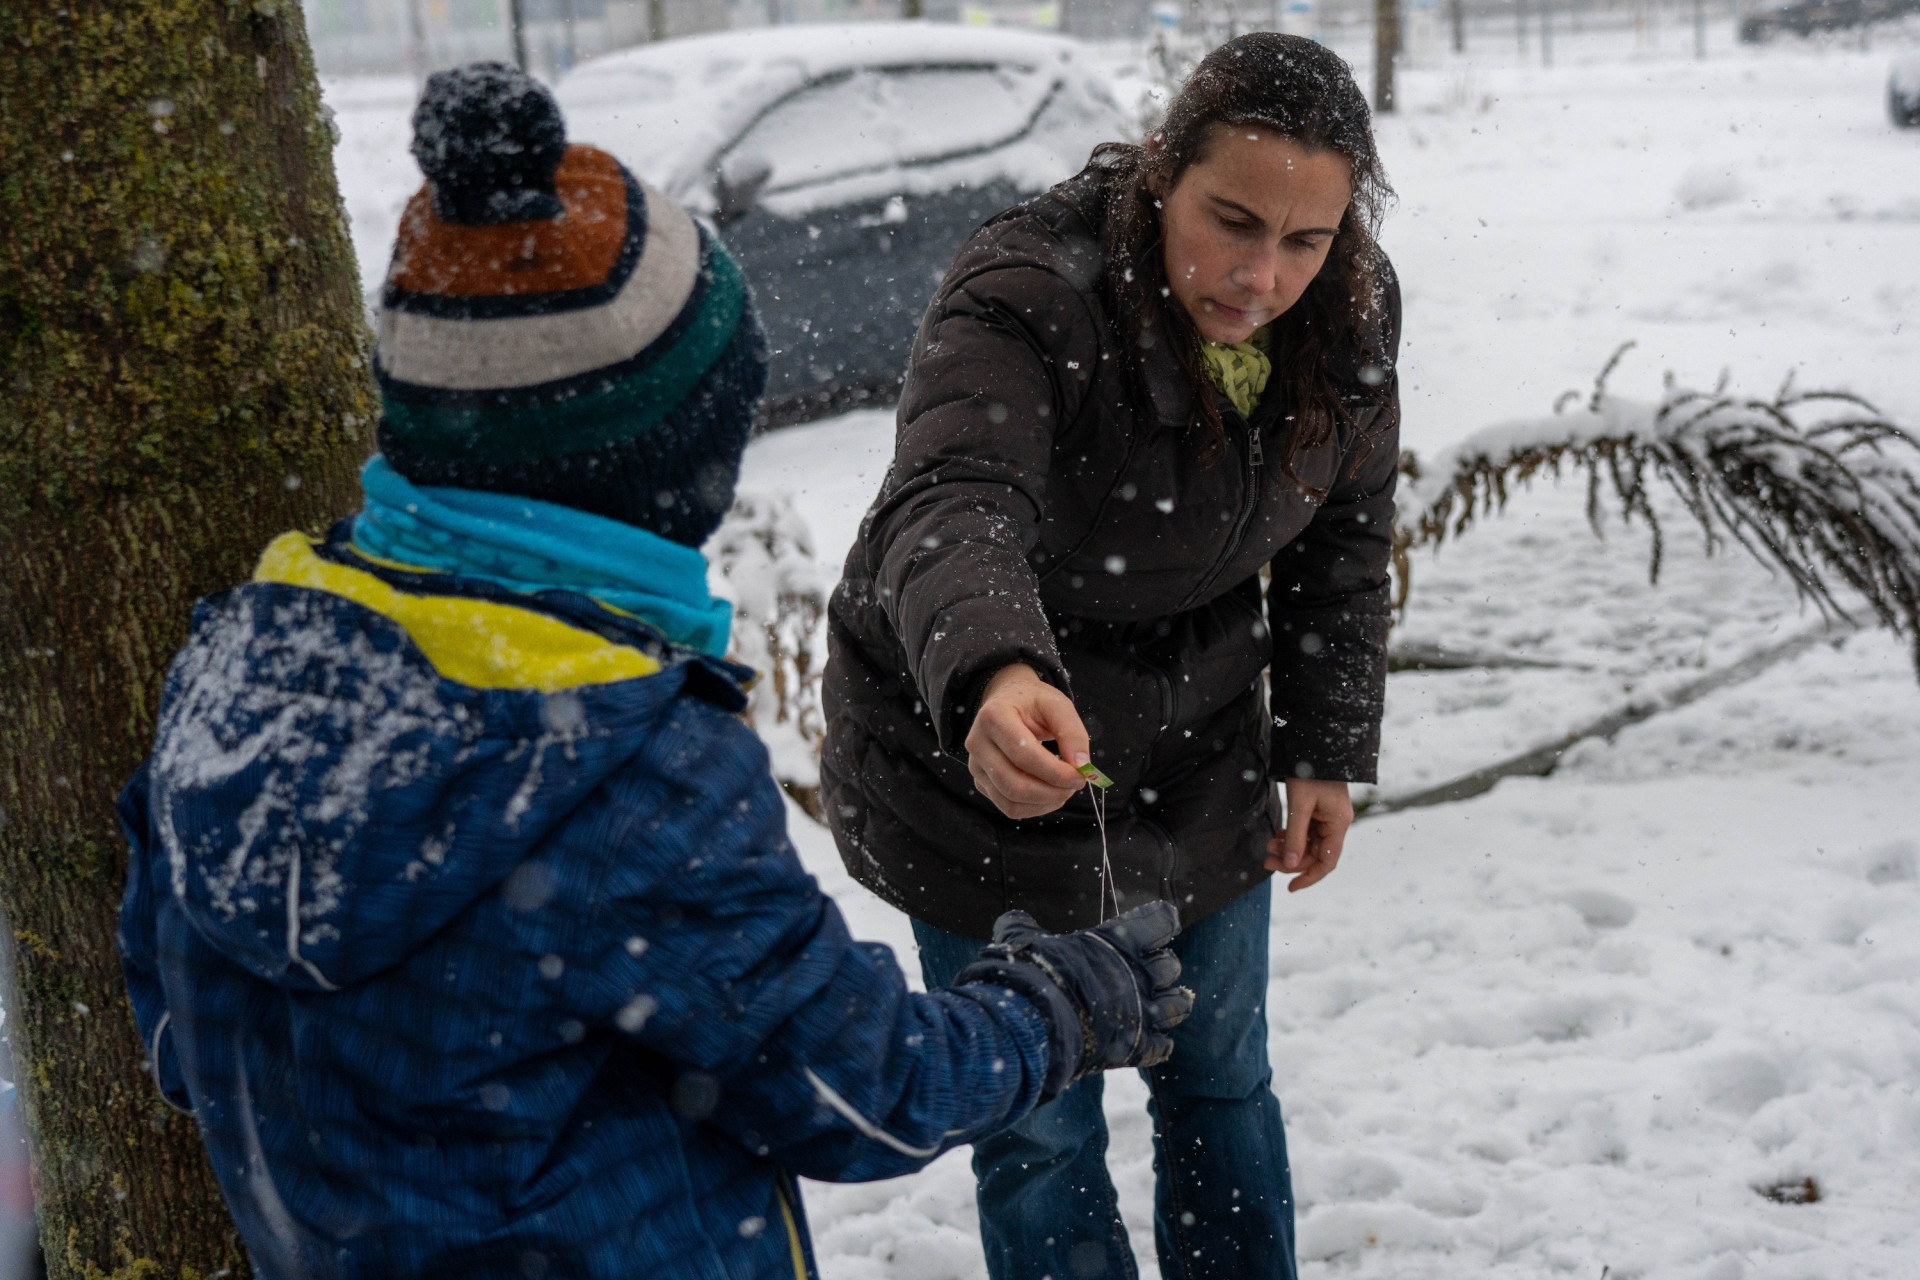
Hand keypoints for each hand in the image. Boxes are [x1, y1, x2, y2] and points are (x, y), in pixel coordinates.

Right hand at [953, 901, 1193, 1096]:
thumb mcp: (1025, 940)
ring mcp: (1142, 1013)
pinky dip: (1159, 1045)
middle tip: (1149, 971)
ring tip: (1163, 1006)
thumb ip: (1023, 927)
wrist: (1036, 1023)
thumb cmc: (1034, 974)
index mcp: (1118, 942)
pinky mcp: (1137, 1047)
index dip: (1162, 921)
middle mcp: (1138, 975)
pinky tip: (1153, 1043)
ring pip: (1178, 1006)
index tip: (1164, 920)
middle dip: (1162, 968)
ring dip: (1172, 1005)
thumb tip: (1011, 917)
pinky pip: (1163, 1047)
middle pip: (1170, 966)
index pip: (1160, 921)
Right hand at [964, 663, 1091, 819]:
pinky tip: (1049, 795)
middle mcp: (977, 743)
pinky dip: (1034, 808)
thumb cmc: (1032, 702)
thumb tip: (1081, 767)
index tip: (1080, 776)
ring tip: (1064, 790)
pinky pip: (1008, 807)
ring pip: (1010, 802)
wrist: (1007, 700)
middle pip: (1014, 784)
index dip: (1055, 772)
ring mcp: (976, 766)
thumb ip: (1072, 733)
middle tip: (1075, 786)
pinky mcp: (981, 782)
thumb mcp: (1057, 705)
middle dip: (1051, 792)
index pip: (1023, 754)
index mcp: (993, 717)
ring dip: (1045, 803)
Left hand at [1265, 778, 1351, 891]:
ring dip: (1289, 848)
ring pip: (1308, 844)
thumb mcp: (1300, 806)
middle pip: (1315, 854)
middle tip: (1266, 861)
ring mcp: (1328, 817)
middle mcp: (1336, 823)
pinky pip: (1306, 832)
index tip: (1290, 887)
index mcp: (1338, 824)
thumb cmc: (1309, 772)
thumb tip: (1291, 865)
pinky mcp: (1318, 811)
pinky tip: (1276, 837)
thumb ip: (1296, 837)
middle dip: (1291, 861)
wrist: (1312, 743)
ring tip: (1267, 847)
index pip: (1327, 862)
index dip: (1309, 877)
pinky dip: (1291, 836)